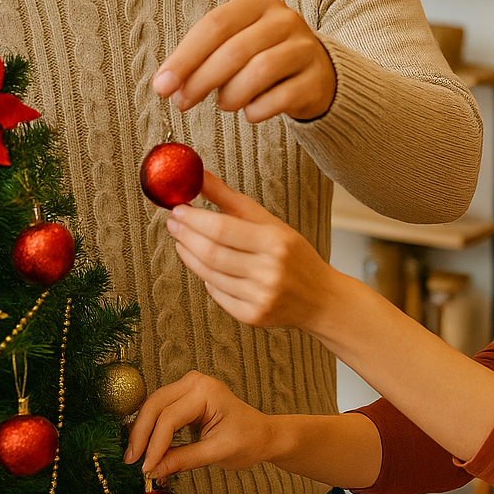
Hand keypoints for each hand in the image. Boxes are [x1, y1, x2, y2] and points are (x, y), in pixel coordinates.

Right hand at [124, 371, 275, 478]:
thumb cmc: (247, 440)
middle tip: (131, 460)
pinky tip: (145, 447)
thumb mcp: (217, 452)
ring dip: (142, 431)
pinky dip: (151, 429)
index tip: (146, 468)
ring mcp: (187, 386)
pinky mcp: (183, 396)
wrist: (261, 434)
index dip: (155, 444)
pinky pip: (160, 410)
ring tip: (135, 457)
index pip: (170, 417)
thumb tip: (153, 469)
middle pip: (155, 405)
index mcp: (206, 391)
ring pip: (153, 406)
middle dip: (141, 434)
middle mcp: (194, 382)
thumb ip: (184, 460)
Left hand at [153, 0, 334, 121]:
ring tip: (224, 103)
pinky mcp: (316, 80)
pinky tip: (250, 111)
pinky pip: (280, 98)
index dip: (184, 57)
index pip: (214, 25)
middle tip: (182, 102)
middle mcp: (285, 19)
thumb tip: (166, 83)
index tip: (162, 86)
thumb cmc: (263, 54)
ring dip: (231, 95)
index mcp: (258, 2)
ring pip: (259, 72)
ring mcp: (304, 48)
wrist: (315, 71)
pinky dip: (257, 110)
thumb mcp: (234, 42)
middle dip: (201, 80)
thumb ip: (202, 56)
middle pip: (234, 50)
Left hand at [167, 173, 342, 330]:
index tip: (177, 209)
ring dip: (189, 256)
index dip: (194, 219)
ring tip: (182, 242)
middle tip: (172, 223)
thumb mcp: (270, 223)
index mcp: (276, 242)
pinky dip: (206, 278)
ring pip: (209, 274)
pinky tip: (205, 267)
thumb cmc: (294, 254)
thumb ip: (231, 200)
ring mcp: (260, 297)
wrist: (321, 298)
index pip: (222, 228)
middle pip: (212, 252)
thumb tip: (199, 176)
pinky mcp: (253, 317)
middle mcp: (269, 271)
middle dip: (185, 235)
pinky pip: (217, 294)